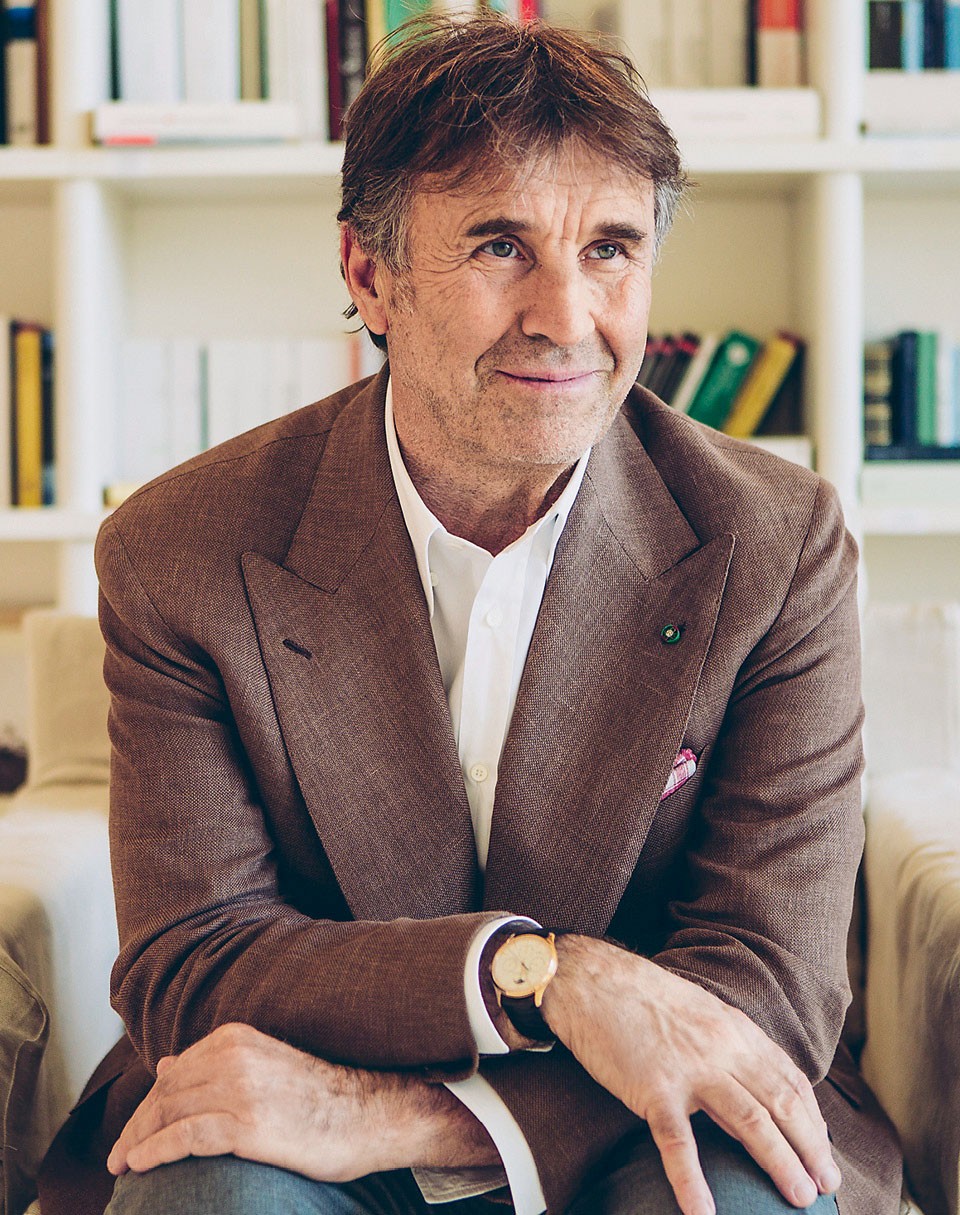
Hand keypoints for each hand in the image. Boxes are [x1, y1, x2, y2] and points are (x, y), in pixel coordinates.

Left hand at [107, 1023, 495, 1179]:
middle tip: (119, 1156)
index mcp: (237, 1037)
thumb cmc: (324, 1096)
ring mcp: (241, 1089)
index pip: (173, 1071)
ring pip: (170, 1113)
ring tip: (123, 1166)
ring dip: (138, 1141)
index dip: (147, 1103)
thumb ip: (216, 1063)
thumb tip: (165, 1064)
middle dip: (137, 1124)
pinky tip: (139, 1165)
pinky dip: (155, 1151)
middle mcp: (234, 1056)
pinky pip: (186, 1137)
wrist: (373, 1112)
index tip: (133, 1129)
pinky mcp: (249, 1125)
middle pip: (165, 1092)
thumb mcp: (266, 1065)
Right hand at [541, 936, 841, 1214]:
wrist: (591, 979)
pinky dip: (692, 1180)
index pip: (789, 1078)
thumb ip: (729, 1045)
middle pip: (780, 1103)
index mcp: (734, 1030)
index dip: (813, 1118)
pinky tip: (704, 1212)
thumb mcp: (700, 1012)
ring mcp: (689, 1068)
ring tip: (799, 1197)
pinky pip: (677, 1141)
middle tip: (824, 1185)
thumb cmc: (641, 997)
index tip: (823, 1149)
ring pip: (749, 1121)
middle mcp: (721, 1048)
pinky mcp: (652, 1088)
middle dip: (810, 1147)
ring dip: (780, 1163)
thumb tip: (752, 1086)